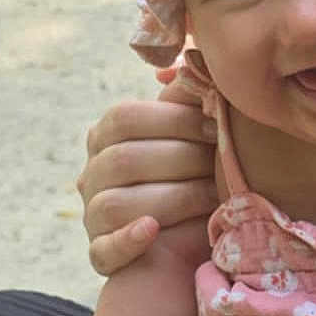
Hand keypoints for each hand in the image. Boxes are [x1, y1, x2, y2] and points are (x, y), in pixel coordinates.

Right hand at [77, 71, 217, 275]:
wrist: (198, 236)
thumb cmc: (199, 173)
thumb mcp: (195, 135)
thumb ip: (189, 100)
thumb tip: (196, 60)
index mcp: (108, 136)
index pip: (125, 118)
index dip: (174, 120)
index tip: (219, 127)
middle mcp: (91, 174)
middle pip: (123, 159)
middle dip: (182, 160)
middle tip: (224, 164)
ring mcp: (93, 216)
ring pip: (115, 203)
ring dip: (171, 198)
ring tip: (213, 197)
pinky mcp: (102, 255)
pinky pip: (103, 249)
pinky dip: (127, 240)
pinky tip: (152, 230)